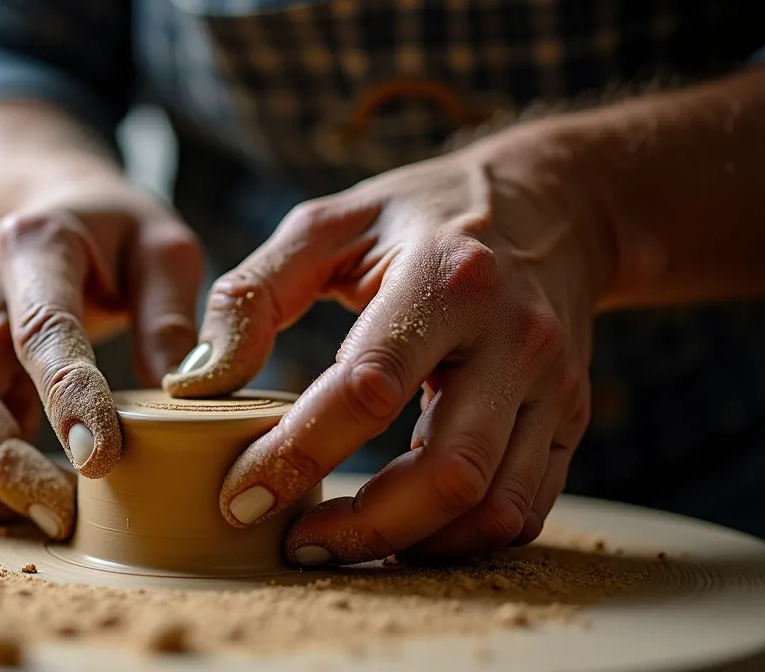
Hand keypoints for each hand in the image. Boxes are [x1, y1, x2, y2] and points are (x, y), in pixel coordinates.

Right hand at [0, 186, 203, 538]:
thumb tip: (177, 396)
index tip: (98, 460)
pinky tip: (16, 498)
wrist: (52, 211)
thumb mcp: (164, 248)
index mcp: (36, 246)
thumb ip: (171, 315)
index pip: (43, 329)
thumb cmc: (117, 235)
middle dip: (2, 465)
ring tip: (47, 515)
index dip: (65, 397)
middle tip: (61, 516)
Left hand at [164, 130, 615, 563]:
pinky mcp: (569, 419)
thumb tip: (195, 382)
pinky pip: (523, 509)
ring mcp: (552, 385)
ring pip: (493, 505)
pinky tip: (400, 531)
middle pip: (449, 470)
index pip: (368, 387)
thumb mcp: (326, 225)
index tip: (239, 498)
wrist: (551, 205)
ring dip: (411, 544)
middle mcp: (514, 338)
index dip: (298, 453)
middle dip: (364, 525)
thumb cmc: (418, 216)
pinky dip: (458, 539)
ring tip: (338, 541)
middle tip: (294, 542)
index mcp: (447, 278)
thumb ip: (252, 295)